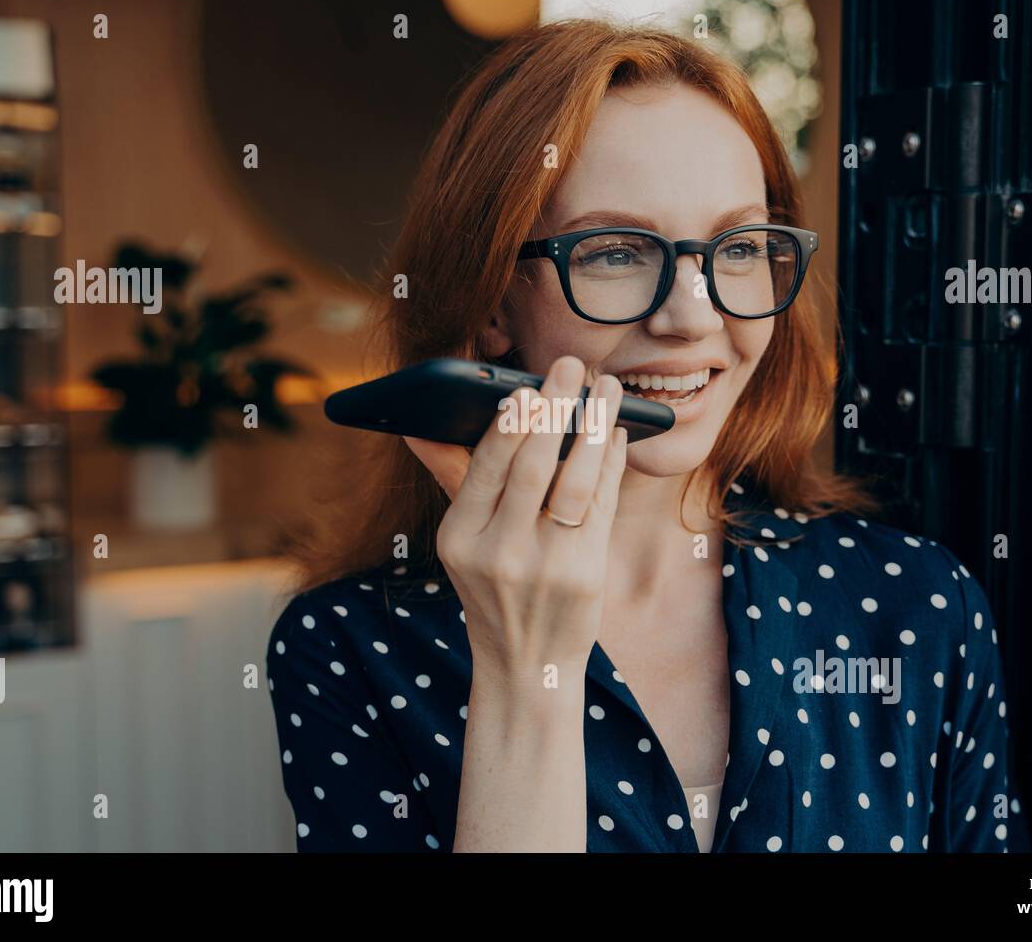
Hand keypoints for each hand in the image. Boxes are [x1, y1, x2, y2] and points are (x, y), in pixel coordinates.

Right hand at [405, 355, 626, 683]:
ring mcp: (546, 566)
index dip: (508, 426)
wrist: (528, 664)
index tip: (525, 387)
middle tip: (570, 367)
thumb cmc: (493, 588)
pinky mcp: (586, 574)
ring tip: (606, 389)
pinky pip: (603, 504)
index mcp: (460, 539)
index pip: (485, 469)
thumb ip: (451, 478)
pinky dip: (612, 464)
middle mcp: (500, 553)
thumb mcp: (461, 543)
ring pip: (576, 482)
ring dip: (595, 428)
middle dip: (555, 409)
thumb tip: (416, 424)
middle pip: (533, 467)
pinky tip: (616, 434)